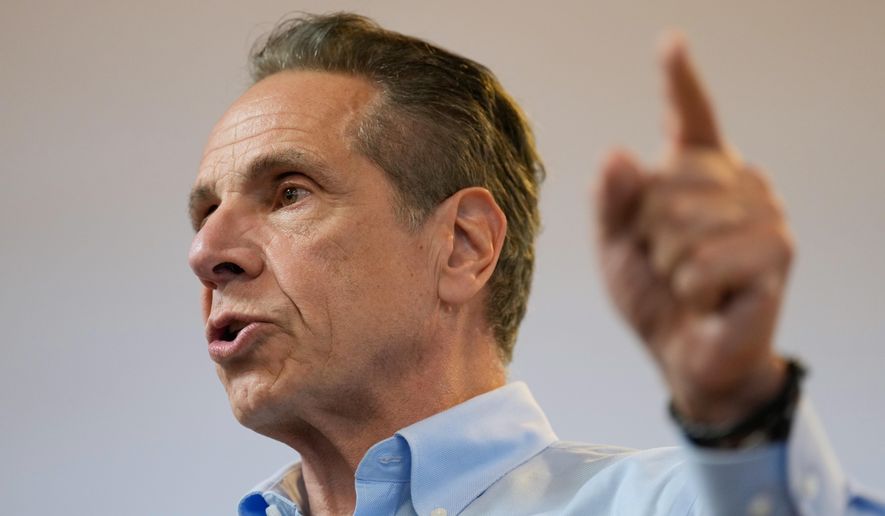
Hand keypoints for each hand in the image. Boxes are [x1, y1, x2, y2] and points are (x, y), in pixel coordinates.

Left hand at [595, 34, 792, 425]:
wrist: (683, 353)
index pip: (690, 118)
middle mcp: (737, 182)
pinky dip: (693, 290)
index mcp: (696, 175)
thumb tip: (618, 153)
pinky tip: (710, 299)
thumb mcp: (616, 247)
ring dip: (671, 266)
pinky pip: (704, 262)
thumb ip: (611, 202)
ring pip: (683, 223)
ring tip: (690, 282)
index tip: (669, 43)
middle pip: (665, 184)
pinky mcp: (777, 250)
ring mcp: (763, 212)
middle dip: (649, 235)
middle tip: (670, 262)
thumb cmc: (654, 295)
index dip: (679, 81)